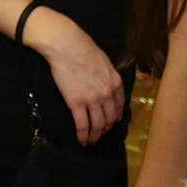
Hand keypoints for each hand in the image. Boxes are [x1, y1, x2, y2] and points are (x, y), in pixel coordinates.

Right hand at [31, 10, 124, 144]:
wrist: (66, 45)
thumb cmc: (83, 48)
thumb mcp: (104, 61)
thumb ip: (108, 75)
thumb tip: (107, 84)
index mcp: (115, 82)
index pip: (119, 107)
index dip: (115, 119)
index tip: (111, 124)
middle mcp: (107, 93)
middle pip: (109, 119)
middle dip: (105, 130)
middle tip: (100, 135)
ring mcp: (92, 99)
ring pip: (97, 125)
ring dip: (95, 136)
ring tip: (91, 141)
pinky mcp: (76, 103)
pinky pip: (82, 125)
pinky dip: (83, 136)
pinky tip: (81, 140)